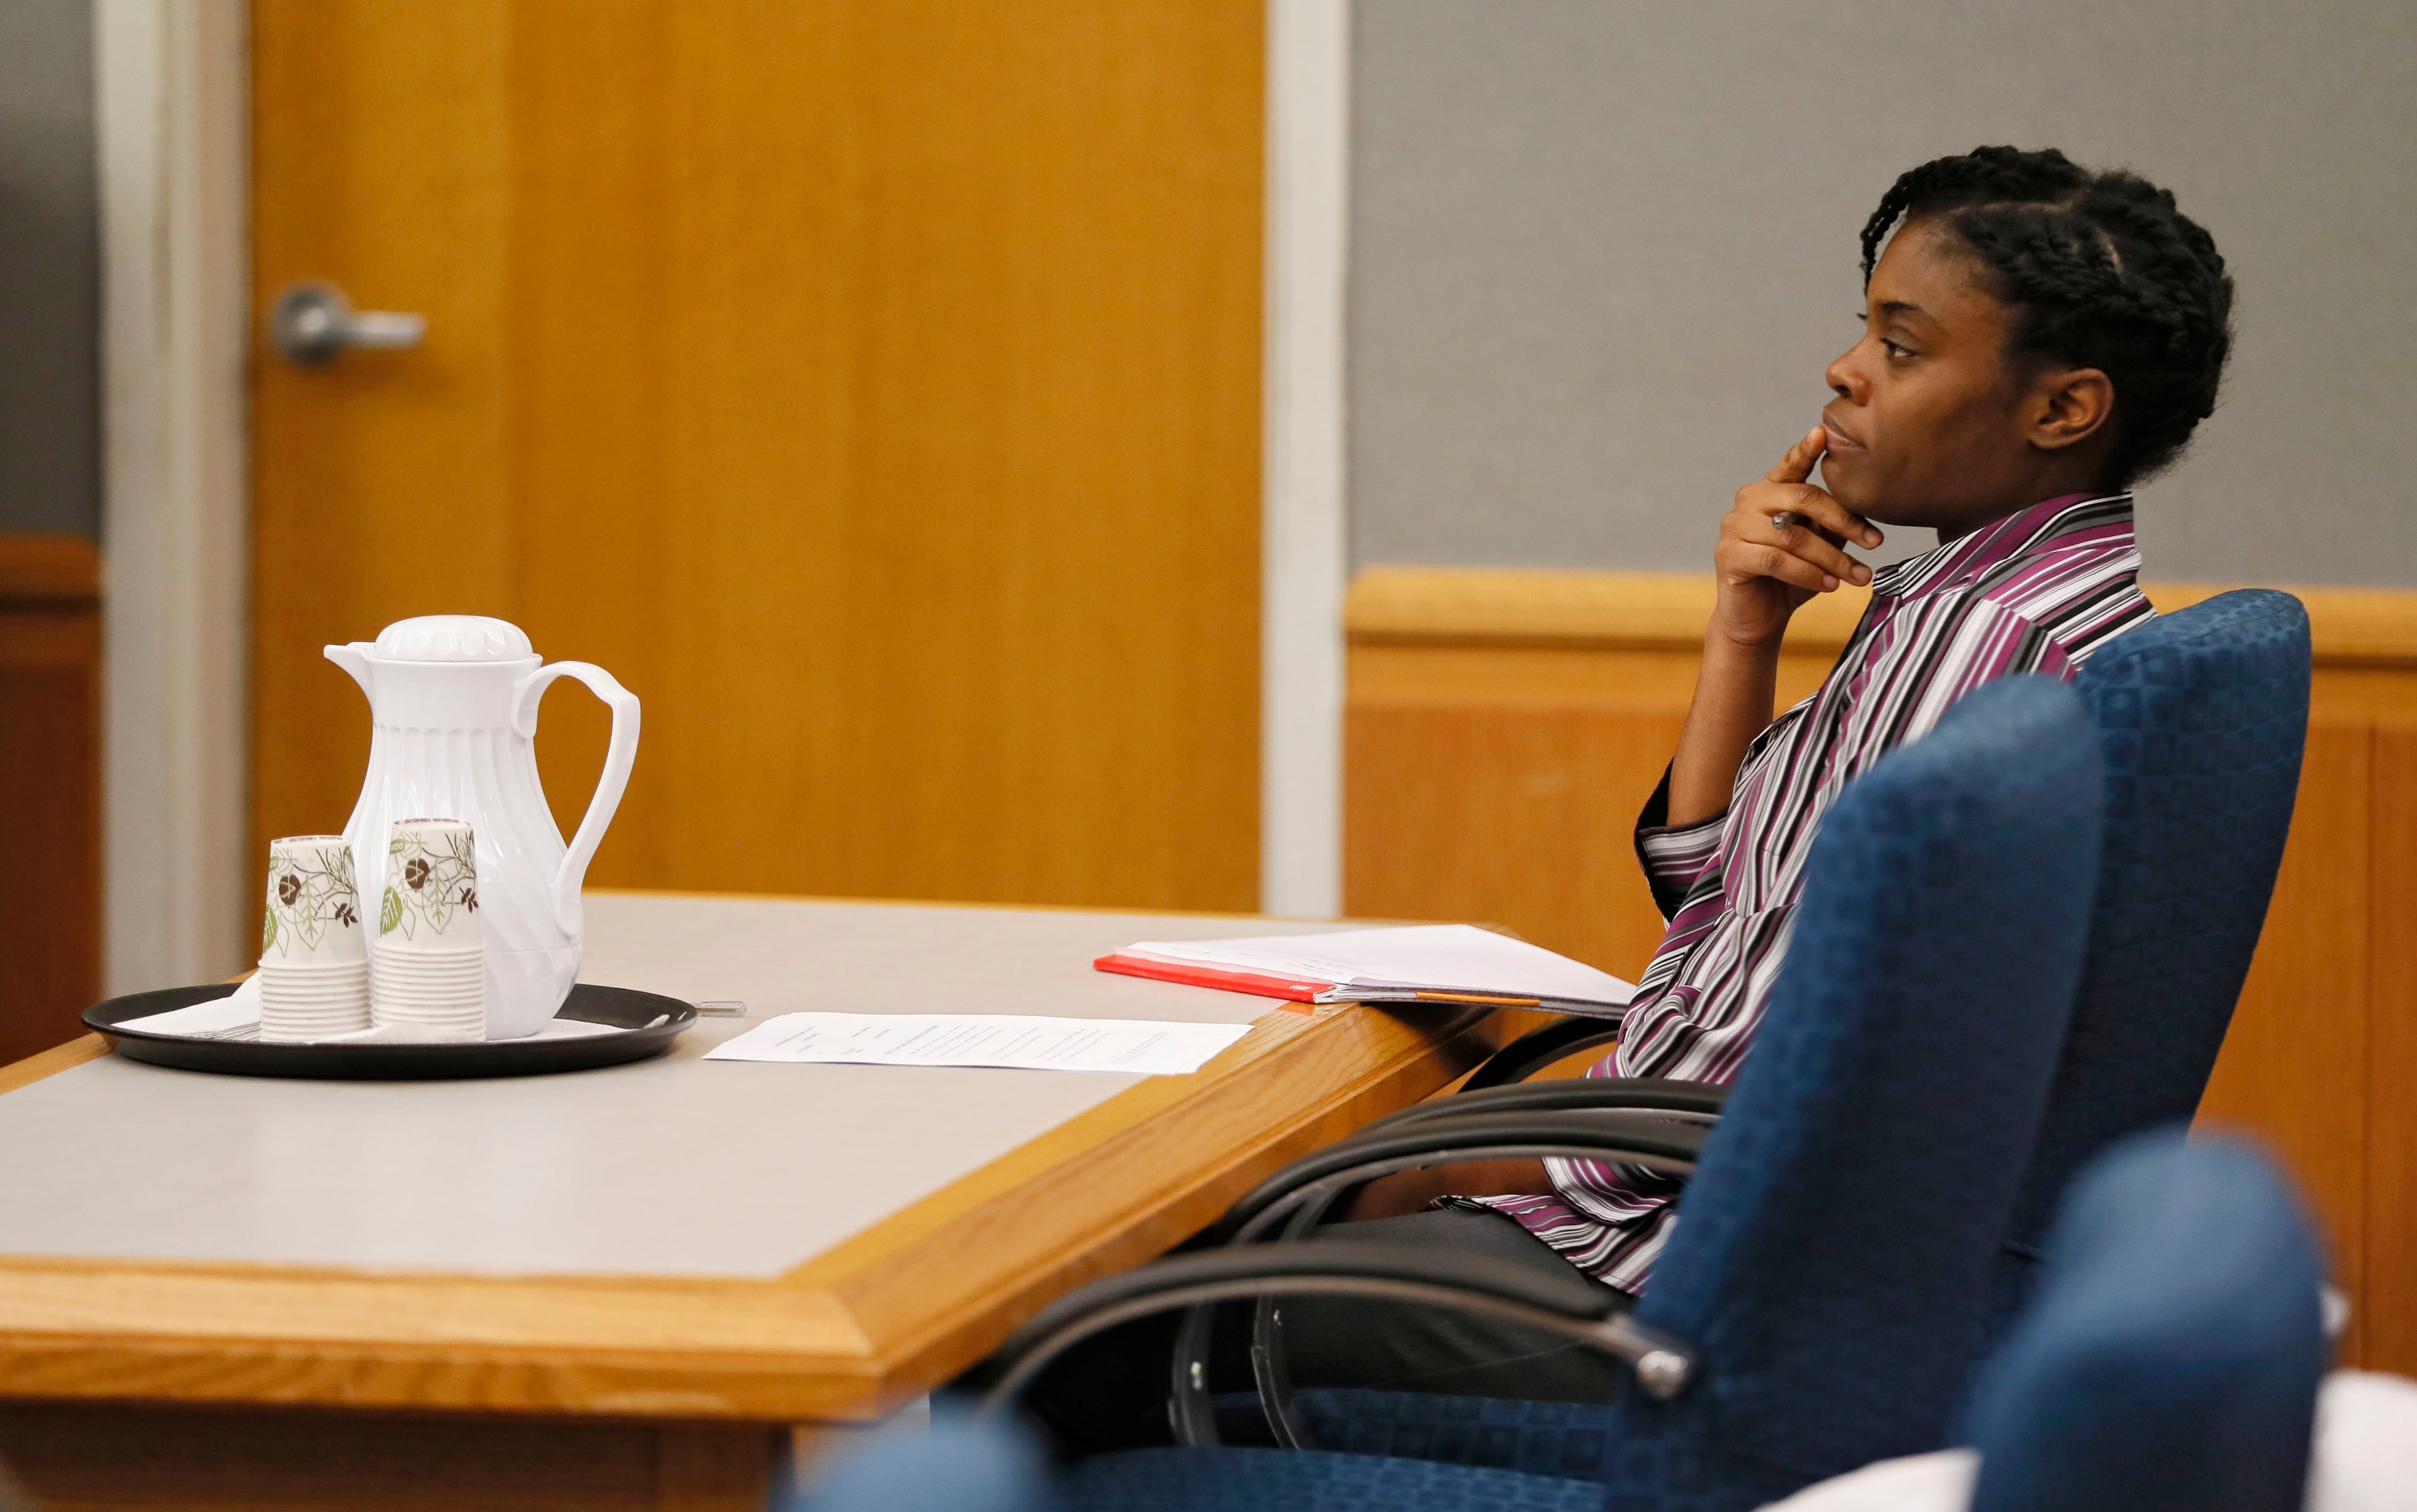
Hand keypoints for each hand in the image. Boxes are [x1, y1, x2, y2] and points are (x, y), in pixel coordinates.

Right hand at [1711, 426, 1884, 649]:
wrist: (1756, 620)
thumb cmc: (1791, 579)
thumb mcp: (1819, 545)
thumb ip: (1830, 524)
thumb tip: (1861, 512)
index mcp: (1770, 491)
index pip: (1790, 464)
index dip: (1805, 449)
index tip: (1823, 433)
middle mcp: (1748, 501)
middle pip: (1802, 498)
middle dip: (1844, 521)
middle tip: (1875, 543)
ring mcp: (1734, 527)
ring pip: (1794, 536)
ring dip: (1833, 559)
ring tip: (1859, 576)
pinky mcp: (1729, 556)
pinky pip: (1777, 560)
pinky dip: (1809, 574)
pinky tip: (1830, 586)